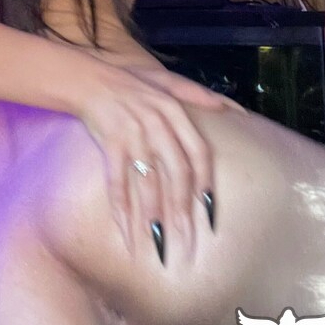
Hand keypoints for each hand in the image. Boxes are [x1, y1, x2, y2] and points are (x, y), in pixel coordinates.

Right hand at [75, 61, 242, 264]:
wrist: (89, 80)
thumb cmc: (129, 83)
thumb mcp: (166, 81)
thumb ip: (198, 96)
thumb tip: (234, 110)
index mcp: (174, 112)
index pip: (199, 154)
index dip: (206, 184)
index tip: (211, 214)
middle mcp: (157, 124)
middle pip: (177, 174)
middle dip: (184, 211)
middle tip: (188, 243)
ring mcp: (133, 134)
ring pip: (149, 183)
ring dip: (154, 217)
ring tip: (160, 244)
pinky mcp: (109, 143)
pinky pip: (117, 182)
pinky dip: (121, 208)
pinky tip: (125, 231)